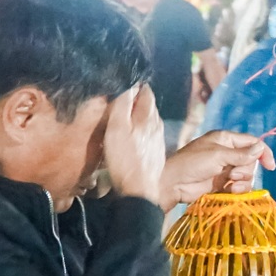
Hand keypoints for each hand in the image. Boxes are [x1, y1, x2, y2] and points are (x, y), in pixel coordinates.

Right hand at [102, 84, 166, 203]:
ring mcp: (158, 141)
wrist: (138, 192)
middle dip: (136, 100)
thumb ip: (123, 105)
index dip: (135, 85)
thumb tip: (129, 85)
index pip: (146, 91)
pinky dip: (140, 130)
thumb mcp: (117, 128)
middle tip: (120, 99)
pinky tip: (131, 137)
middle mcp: (157, 126)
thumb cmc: (125, 160)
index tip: (124, 84)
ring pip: (149, 120)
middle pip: (148, 106)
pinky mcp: (155, 154)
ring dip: (138, 116)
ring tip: (124, 117)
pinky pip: (148, 135)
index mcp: (148, 117)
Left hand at [159, 130, 274, 207]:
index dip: (263, 153)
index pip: (252, 142)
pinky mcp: (222, 184)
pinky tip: (229, 191)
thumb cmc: (192, 163)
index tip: (270, 166)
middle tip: (233, 174)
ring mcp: (225, 169)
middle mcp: (227, 153)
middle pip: (251, 161)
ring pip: (247, 175)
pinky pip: (239, 186)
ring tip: (230, 185)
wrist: (174, 184)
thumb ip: (241, 155)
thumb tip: (261, 149)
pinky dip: (237, 190)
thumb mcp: (218, 155)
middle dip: (246, 170)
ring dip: (242, 181)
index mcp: (226, 139)